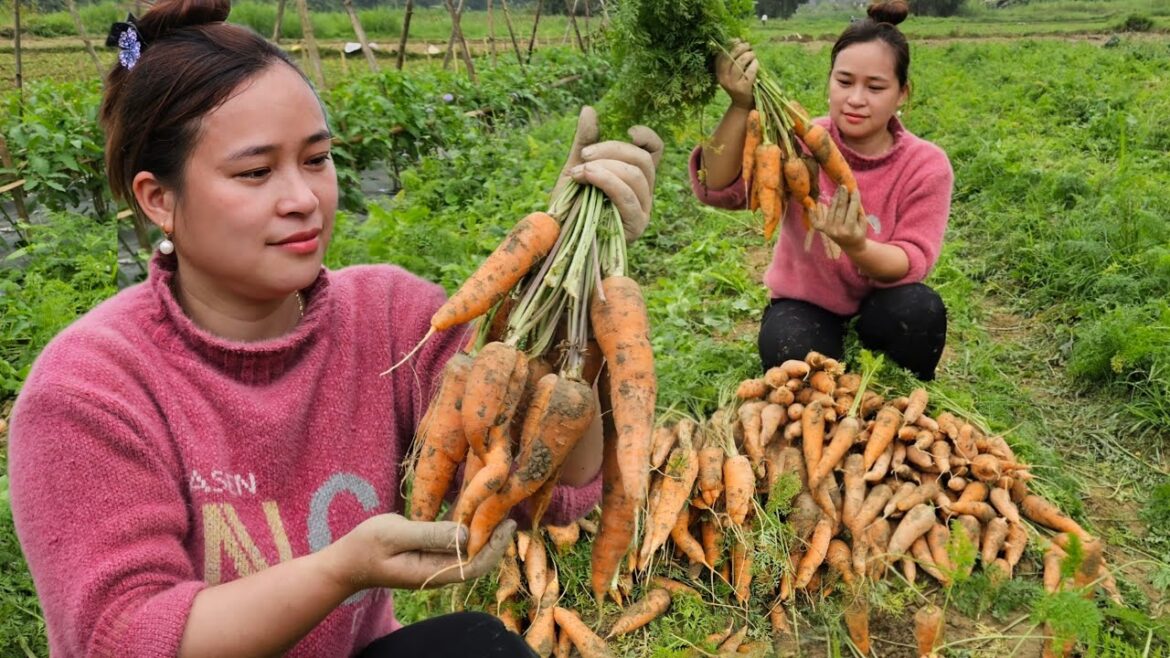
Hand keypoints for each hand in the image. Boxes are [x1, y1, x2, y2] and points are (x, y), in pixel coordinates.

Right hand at [330, 514, 515, 590]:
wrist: (345, 561)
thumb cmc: (366, 546)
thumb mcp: (396, 534)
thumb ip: (430, 534)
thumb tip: (466, 533)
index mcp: (432, 572)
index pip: (474, 565)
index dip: (494, 546)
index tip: (507, 523)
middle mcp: (438, 571)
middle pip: (476, 558)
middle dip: (494, 537)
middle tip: (509, 509)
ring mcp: (434, 563)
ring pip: (467, 549)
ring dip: (483, 530)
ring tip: (497, 506)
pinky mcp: (429, 553)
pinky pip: (454, 542)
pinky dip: (466, 526)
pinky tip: (474, 507)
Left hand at [555, 106, 663, 241]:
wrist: (558, 235)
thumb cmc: (570, 203)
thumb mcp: (576, 166)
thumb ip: (585, 140)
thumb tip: (590, 109)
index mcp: (636, 175)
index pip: (655, 151)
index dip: (647, 136)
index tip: (628, 130)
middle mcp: (644, 192)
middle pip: (643, 159)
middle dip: (612, 150)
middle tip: (584, 155)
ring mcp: (643, 209)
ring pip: (635, 175)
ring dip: (604, 167)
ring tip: (579, 172)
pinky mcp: (636, 225)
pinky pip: (627, 196)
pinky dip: (607, 182)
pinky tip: (587, 179)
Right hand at [715, 40, 757, 108]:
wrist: (742, 104)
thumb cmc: (739, 83)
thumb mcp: (732, 73)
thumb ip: (733, 59)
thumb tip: (740, 40)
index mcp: (718, 73)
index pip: (721, 55)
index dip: (729, 44)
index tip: (738, 40)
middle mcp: (723, 79)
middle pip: (730, 56)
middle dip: (740, 47)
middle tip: (748, 46)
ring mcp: (732, 84)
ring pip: (740, 62)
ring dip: (749, 55)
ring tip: (753, 54)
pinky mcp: (742, 88)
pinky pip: (750, 71)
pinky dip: (754, 64)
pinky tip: (756, 63)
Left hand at [811, 187, 867, 250]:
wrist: (852, 247)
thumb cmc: (859, 234)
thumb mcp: (863, 224)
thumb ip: (858, 211)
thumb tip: (852, 196)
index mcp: (849, 230)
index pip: (851, 210)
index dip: (853, 199)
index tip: (854, 190)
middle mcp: (837, 230)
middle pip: (840, 209)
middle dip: (842, 196)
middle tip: (843, 186)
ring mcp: (828, 230)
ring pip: (831, 211)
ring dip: (835, 199)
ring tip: (838, 190)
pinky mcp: (823, 230)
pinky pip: (816, 222)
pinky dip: (812, 214)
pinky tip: (811, 206)